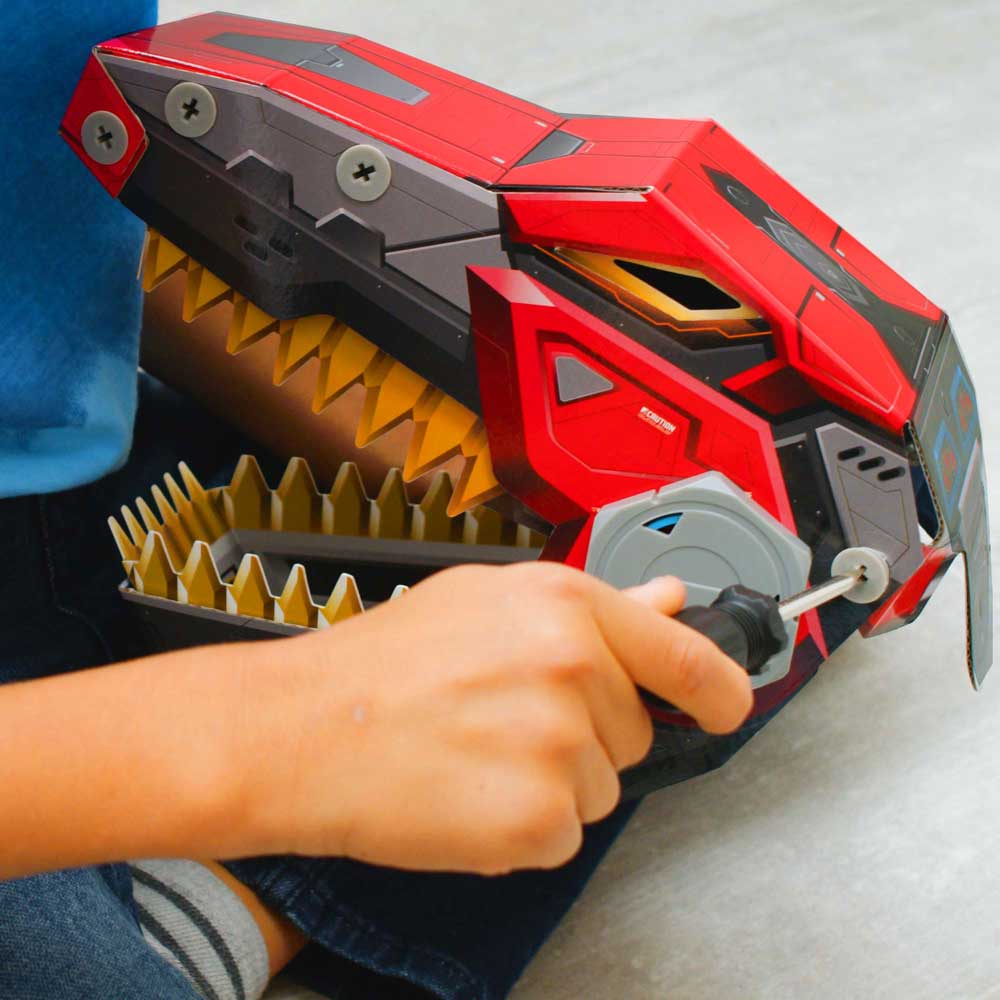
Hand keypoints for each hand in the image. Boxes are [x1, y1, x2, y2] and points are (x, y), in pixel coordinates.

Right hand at [245, 562, 752, 874]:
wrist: (302, 729)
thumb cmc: (382, 664)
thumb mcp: (487, 601)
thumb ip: (592, 605)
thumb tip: (666, 600)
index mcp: (566, 605)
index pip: (687, 657)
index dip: (720, 689)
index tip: (728, 705)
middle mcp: (575, 668)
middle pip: (634, 730)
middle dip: (586, 733)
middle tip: (503, 719)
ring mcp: (561, 747)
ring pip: (601, 786)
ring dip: (552, 781)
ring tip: (476, 751)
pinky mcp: (540, 820)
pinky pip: (564, 834)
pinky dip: (523, 829)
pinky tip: (468, 794)